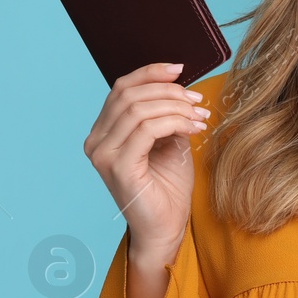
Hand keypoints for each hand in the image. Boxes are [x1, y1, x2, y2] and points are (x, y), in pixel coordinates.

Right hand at [83, 62, 209, 271]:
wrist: (167, 228)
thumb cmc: (168, 188)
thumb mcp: (169, 141)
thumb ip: (166, 115)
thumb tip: (180, 86)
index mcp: (104, 132)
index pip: (121, 89)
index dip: (150, 73)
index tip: (181, 69)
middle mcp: (96, 141)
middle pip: (129, 95)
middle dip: (169, 91)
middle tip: (198, 101)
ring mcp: (104, 155)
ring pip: (139, 110)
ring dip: (176, 107)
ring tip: (200, 116)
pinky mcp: (119, 167)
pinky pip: (146, 129)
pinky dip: (174, 122)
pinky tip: (194, 128)